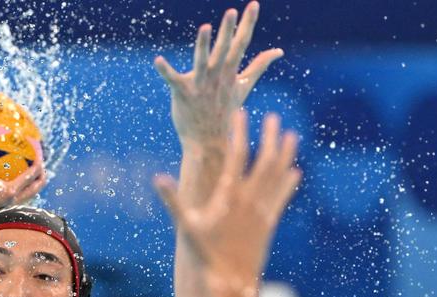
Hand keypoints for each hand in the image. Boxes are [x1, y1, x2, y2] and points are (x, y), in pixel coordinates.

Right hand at [0, 126, 46, 222]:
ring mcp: (6, 207)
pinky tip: (11, 185)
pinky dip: (20, 191)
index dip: (39, 162)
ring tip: (32, 177)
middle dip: (42, 177)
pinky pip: (16, 199)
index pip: (32, 175)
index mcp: (10, 190)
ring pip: (27, 196)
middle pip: (35, 188)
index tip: (41, 152)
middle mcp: (12, 200)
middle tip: (43, 166)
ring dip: (33, 186)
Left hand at [154, 2, 282, 145]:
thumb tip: (278, 51)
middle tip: (232, 11)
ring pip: (202, 62)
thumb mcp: (243, 87)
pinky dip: (165, 70)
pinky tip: (158, 60)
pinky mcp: (183, 93)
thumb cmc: (225, 113)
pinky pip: (173, 79)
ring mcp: (200, 85)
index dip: (247, 23)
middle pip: (224, 50)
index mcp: (230, 72)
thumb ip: (258, 66)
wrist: (208, 142)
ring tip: (205, 28)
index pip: (241, 43)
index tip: (253, 4)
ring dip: (203, 46)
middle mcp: (216, 76)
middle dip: (228, 31)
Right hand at [154, 110, 300, 282]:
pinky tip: (295, 172)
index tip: (242, 114)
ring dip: (285, 154)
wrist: (229, 281)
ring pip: (277, 176)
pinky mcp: (268, 223)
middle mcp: (250, 200)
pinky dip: (288, 183)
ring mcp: (262, 211)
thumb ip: (172, 199)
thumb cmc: (204, 253)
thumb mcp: (185, 224)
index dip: (240, 132)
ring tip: (292, 135)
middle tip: (273, 118)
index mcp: (229, 196)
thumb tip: (156, 178)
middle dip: (270, 137)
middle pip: (265, 160)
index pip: (238, 156)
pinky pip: (281, 198)